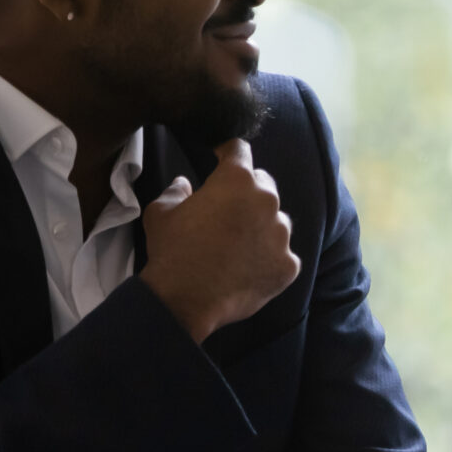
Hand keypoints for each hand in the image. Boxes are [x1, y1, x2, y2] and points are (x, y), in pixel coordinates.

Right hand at [138, 140, 299, 342]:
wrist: (184, 300)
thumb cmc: (172, 249)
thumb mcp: (161, 211)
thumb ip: (176, 190)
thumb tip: (184, 183)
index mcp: (237, 180)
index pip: (240, 151)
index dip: (229, 153)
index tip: (222, 157)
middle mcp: (267, 200)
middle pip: (264, 184)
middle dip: (247, 191)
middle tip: (228, 210)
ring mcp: (282, 234)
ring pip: (277, 221)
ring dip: (261, 226)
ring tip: (238, 246)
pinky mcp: (290, 264)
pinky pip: (282, 255)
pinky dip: (269, 259)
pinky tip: (248, 270)